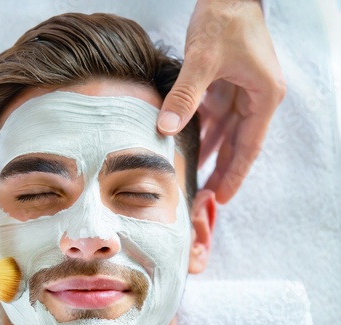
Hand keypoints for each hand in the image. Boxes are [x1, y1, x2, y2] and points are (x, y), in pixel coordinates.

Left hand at [157, 0, 285, 202]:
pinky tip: (190, 153)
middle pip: (238, 147)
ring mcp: (242, 94)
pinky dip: (203, 137)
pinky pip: (215, 121)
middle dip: (222, 173)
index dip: (234, 175)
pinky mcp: (227, 88)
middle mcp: (256, 99)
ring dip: (211, 158)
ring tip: (196, 183)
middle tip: (204, 201)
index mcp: (264, 96)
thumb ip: (184, 96)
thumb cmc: (224, 19)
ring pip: (226, 136)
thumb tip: (165, 129)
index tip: (221, 199)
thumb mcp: (203, 59)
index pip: (248, 147)